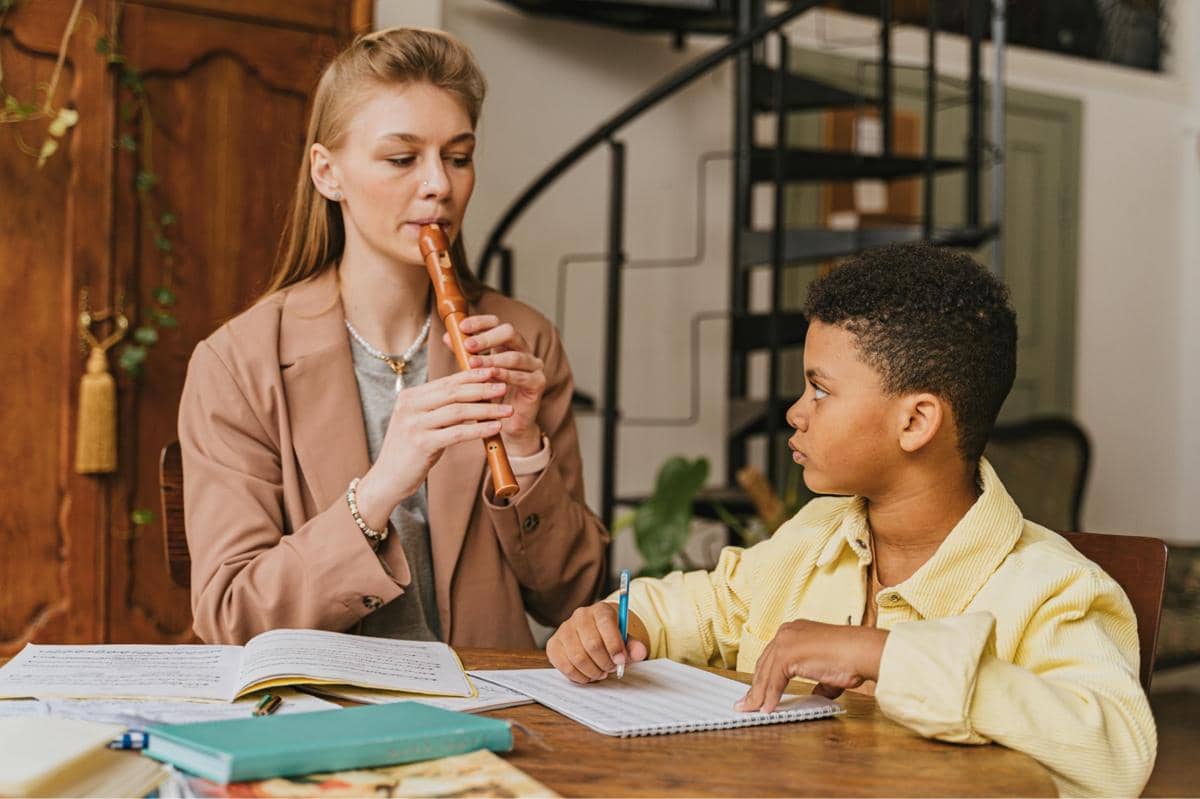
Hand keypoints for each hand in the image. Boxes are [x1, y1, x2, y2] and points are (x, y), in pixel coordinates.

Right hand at [354, 367, 512, 527]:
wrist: (387, 479)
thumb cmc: (410, 451)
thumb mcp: (421, 423)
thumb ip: (439, 408)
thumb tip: (473, 394)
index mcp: (409, 397)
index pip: (446, 382)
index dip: (471, 376)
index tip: (492, 371)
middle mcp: (410, 407)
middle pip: (453, 392)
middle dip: (482, 388)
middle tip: (504, 386)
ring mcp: (414, 425)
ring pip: (458, 411)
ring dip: (486, 409)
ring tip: (507, 409)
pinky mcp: (422, 444)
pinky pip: (458, 433)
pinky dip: (479, 429)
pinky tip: (495, 428)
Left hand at [445, 315, 544, 455]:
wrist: (504, 424)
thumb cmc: (489, 396)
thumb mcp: (474, 373)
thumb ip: (464, 355)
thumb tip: (447, 337)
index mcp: (508, 344)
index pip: (497, 323)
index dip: (481, 322)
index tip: (462, 327)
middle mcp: (523, 351)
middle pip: (510, 332)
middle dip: (487, 337)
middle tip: (468, 345)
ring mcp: (533, 366)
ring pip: (515, 356)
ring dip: (493, 359)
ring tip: (474, 363)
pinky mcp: (538, 383)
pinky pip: (523, 376)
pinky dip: (506, 376)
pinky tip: (491, 377)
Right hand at [546, 602, 649, 682]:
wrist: (593, 634)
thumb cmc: (610, 637)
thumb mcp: (625, 639)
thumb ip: (633, 646)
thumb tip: (640, 653)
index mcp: (600, 610)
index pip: (606, 624)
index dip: (614, 645)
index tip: (621, 661)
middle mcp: (580, 616)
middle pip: (592, 644)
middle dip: (605, 662)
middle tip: (611, 669)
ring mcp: (564, 629)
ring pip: (578, 657)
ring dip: (593, 671)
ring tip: (601, 672)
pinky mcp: (553, 645)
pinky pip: (564, 666)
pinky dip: (578, 676)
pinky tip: (588, 675)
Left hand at [736, 620, 887, 711]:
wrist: (861, 652)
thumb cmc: (851, 659)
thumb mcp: (828, 670)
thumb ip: (818, 682)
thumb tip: (815, 694)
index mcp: (794, 630)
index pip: (772, 657)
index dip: (763, 677)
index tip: (756, 692)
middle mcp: (786, 632)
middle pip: (764, 664)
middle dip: (755, 686)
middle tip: (748, 704)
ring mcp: (785, 641)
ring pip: (765, 674)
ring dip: (758, 695)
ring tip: (752, 710)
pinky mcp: (787, 654)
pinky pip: (773, 681)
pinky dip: (769, 697)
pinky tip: (767, 709)